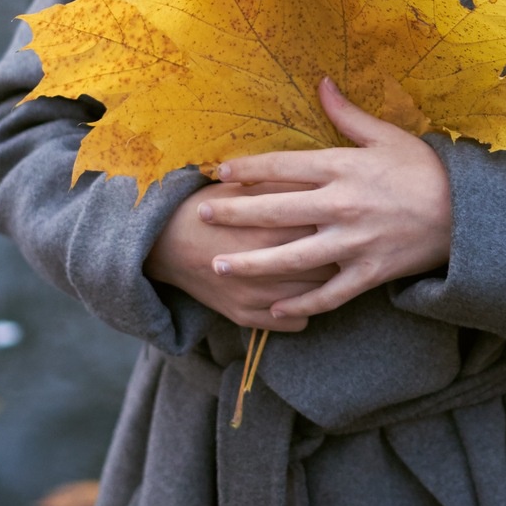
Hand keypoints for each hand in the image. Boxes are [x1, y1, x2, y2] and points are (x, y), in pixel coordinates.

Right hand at [143, 179, 330, 331]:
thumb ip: (286, 186)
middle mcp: (264, 268)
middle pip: (326, 266)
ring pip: (314, 297)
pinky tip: (299, 292)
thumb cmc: (209, 207)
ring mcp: (255, 298)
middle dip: (336, 253)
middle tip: (339, 242)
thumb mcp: (244, 188)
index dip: (335, 222)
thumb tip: (325, 183)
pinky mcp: (246, 317)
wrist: (164, 242)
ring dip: (323, 283)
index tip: (340, 216)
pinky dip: (302, 310)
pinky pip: (295, 323)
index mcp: (268, 230)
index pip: (323, 230)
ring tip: (324, 265)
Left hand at [199, 78, 452, 320]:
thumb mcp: (387, 135)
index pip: (283, 167)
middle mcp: (342, 206)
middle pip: (276, 210)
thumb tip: (321, 82)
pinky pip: (328, 294)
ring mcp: (354, 242)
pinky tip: (273, 308)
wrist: (467, 213)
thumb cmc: (425, 168)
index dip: (248, 169)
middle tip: (201, 217)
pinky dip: (300, 304)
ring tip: (220, 266)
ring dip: (253, 263)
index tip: (218, 173)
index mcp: (344, 168)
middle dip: (235, 214)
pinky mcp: (369, 272)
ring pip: (292, 257)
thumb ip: (347, 115)